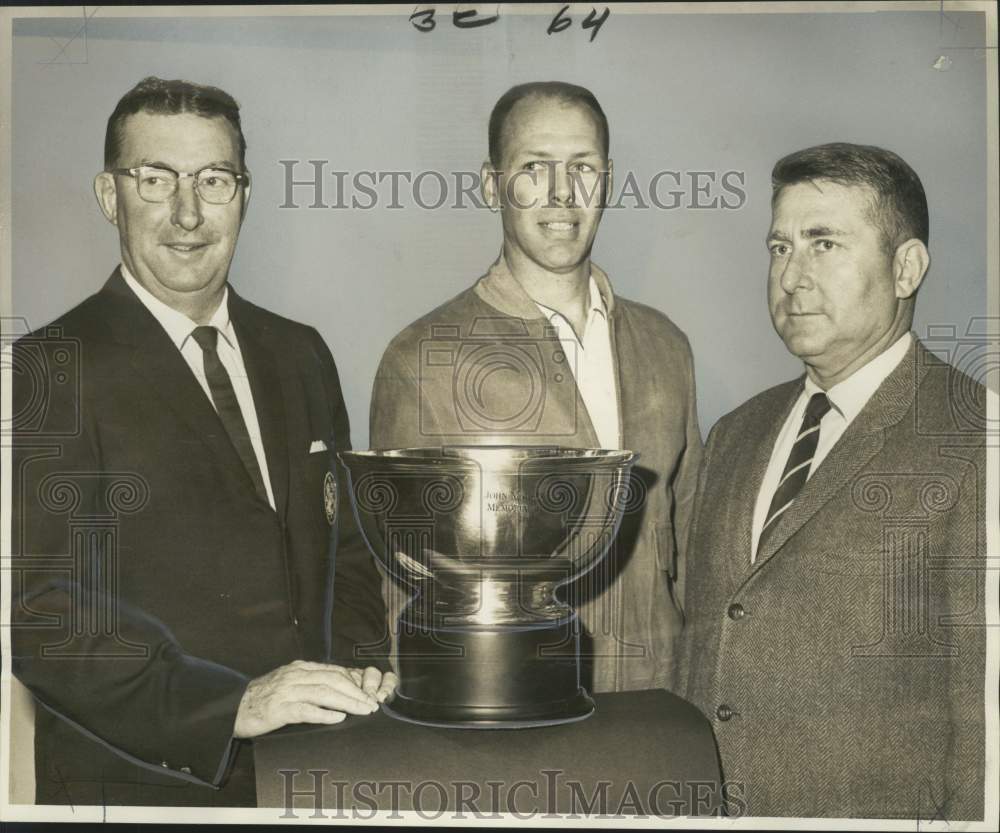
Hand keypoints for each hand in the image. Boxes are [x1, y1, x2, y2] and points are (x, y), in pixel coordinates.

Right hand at [233, 660, 388, 737]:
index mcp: (300, 668)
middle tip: (372, 705)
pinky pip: (304, 710)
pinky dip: (323, 713)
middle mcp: (295, 676)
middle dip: (356, 692)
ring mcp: (286, 691)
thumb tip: (340, 690)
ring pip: (323, 693)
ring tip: (362, 710)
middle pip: (333, 680)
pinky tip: (337, 718)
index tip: (370, 693)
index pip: (334, 671)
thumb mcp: (291, 684)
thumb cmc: (266, 698)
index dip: (355, 682)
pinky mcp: (278, 709)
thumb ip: (312, 683)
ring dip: (347, 702)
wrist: (234, 707)